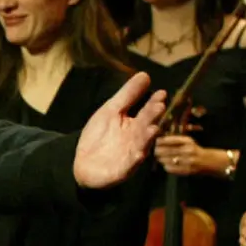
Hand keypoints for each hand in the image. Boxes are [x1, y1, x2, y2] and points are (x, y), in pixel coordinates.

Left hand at [72, 72, 166, 189]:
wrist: (83, 163)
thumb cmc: (100, 135)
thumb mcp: (110, 111)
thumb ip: (127, 95)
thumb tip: (145, 75)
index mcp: (135, 124)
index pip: (147, 112)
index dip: (153, 103)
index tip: (162, 93)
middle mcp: (137, 139)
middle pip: (146, 126)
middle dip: (153, 118)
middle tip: (160, 106)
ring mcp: (131, 155)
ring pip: (142, 145)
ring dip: (147, 138)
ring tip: (153, 128)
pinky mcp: (123, 170)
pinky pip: (130, 165)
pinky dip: (135, 160)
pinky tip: (139, 153)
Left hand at [154, 135, 224, 176]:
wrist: (208, 161)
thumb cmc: (195, 149)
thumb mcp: (188, 141)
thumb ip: (175, 140)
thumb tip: (158, 140)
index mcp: (188, 141)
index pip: (170, 140)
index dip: (160, 141)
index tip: (156, 142)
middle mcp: (188, 150)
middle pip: (167, 150)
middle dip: (158, 151)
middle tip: (155, 151)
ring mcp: (188, 161)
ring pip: (168, 160)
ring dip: (161, 159)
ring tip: (159, 158)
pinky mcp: (187, 170)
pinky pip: (171, 168)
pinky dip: (166, 166)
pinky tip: (165, 164)